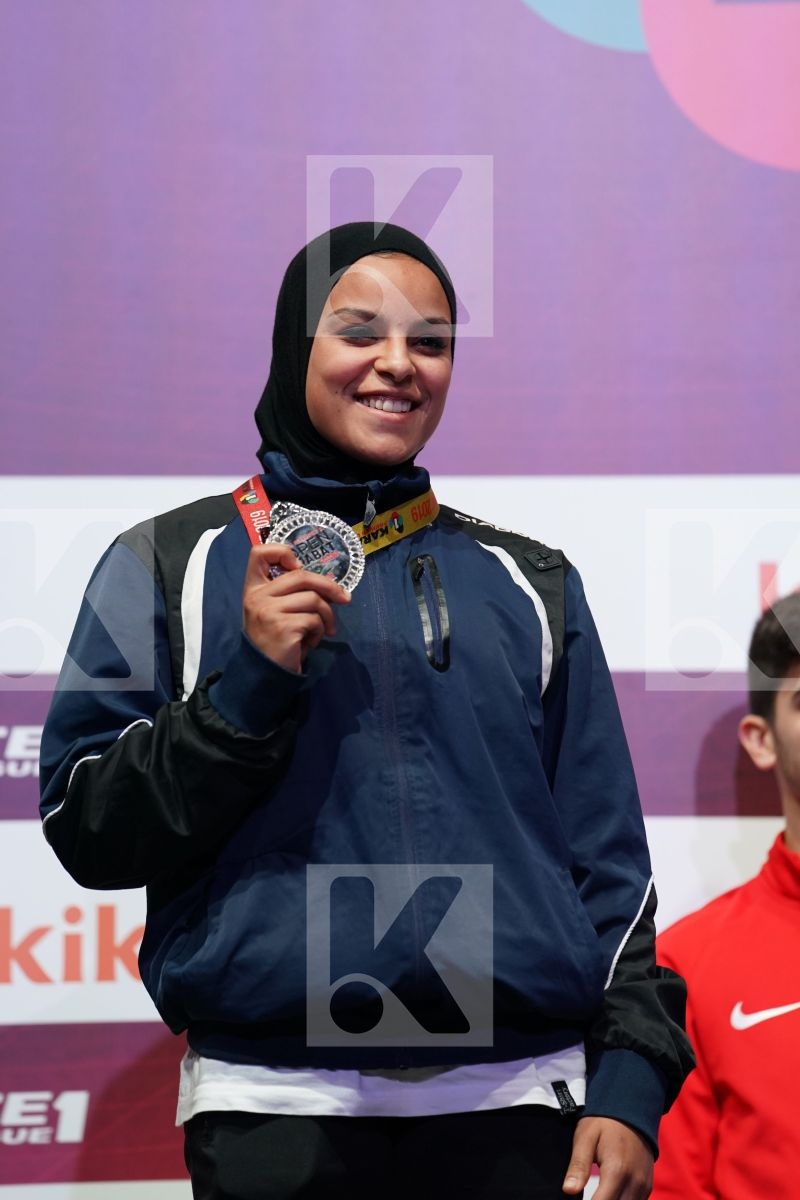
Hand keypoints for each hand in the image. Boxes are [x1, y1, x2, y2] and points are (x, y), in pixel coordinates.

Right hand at [242, 543, 350, 673]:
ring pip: (313, 599)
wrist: (264, 674)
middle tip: (344, 599)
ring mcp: (269, 611)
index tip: (298, 565)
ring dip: (326, 616)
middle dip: (329, 586)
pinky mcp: (284, 626)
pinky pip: (315, 620)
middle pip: (301, 575)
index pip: (258, 553)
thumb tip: (326, 583)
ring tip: (322, 631)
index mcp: (253, 589)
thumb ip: (288, 592)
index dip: (282, 551)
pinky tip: (311, 642)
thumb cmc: (274, 641)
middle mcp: (257, 597)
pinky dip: (319, 631)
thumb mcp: (274, 611)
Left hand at [563, 1117, 652, 1199]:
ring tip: (596, 1193)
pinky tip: (608, 1195)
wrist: (631, 1108)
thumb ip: (578, 1165)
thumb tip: (568, 1190)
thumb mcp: (585, 1137)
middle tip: (586, 1194)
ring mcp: (643, 1185)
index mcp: (617, 1171)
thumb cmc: (604, 1122)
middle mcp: (634, 1182)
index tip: (575, 1199)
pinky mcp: (647, 1186)